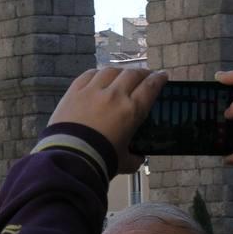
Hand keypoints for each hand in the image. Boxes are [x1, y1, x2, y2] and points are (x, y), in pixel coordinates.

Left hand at [48, 68, 167, 173]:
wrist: (69, 156)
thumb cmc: (100, 160)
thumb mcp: (124, 162)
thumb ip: (134, 158)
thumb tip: (138, 158)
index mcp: (132, 110)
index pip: (150, 87)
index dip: (159, 79)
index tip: (163, 75)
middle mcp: (115, 95)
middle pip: (132, 74)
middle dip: (142, 73)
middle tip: (145, 75)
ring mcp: (93, 90)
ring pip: (111, 71)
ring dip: (120, 72)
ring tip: (122, 75)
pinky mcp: (74, 92)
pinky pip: (88, 75)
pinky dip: (97, 73)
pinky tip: (98, 75)